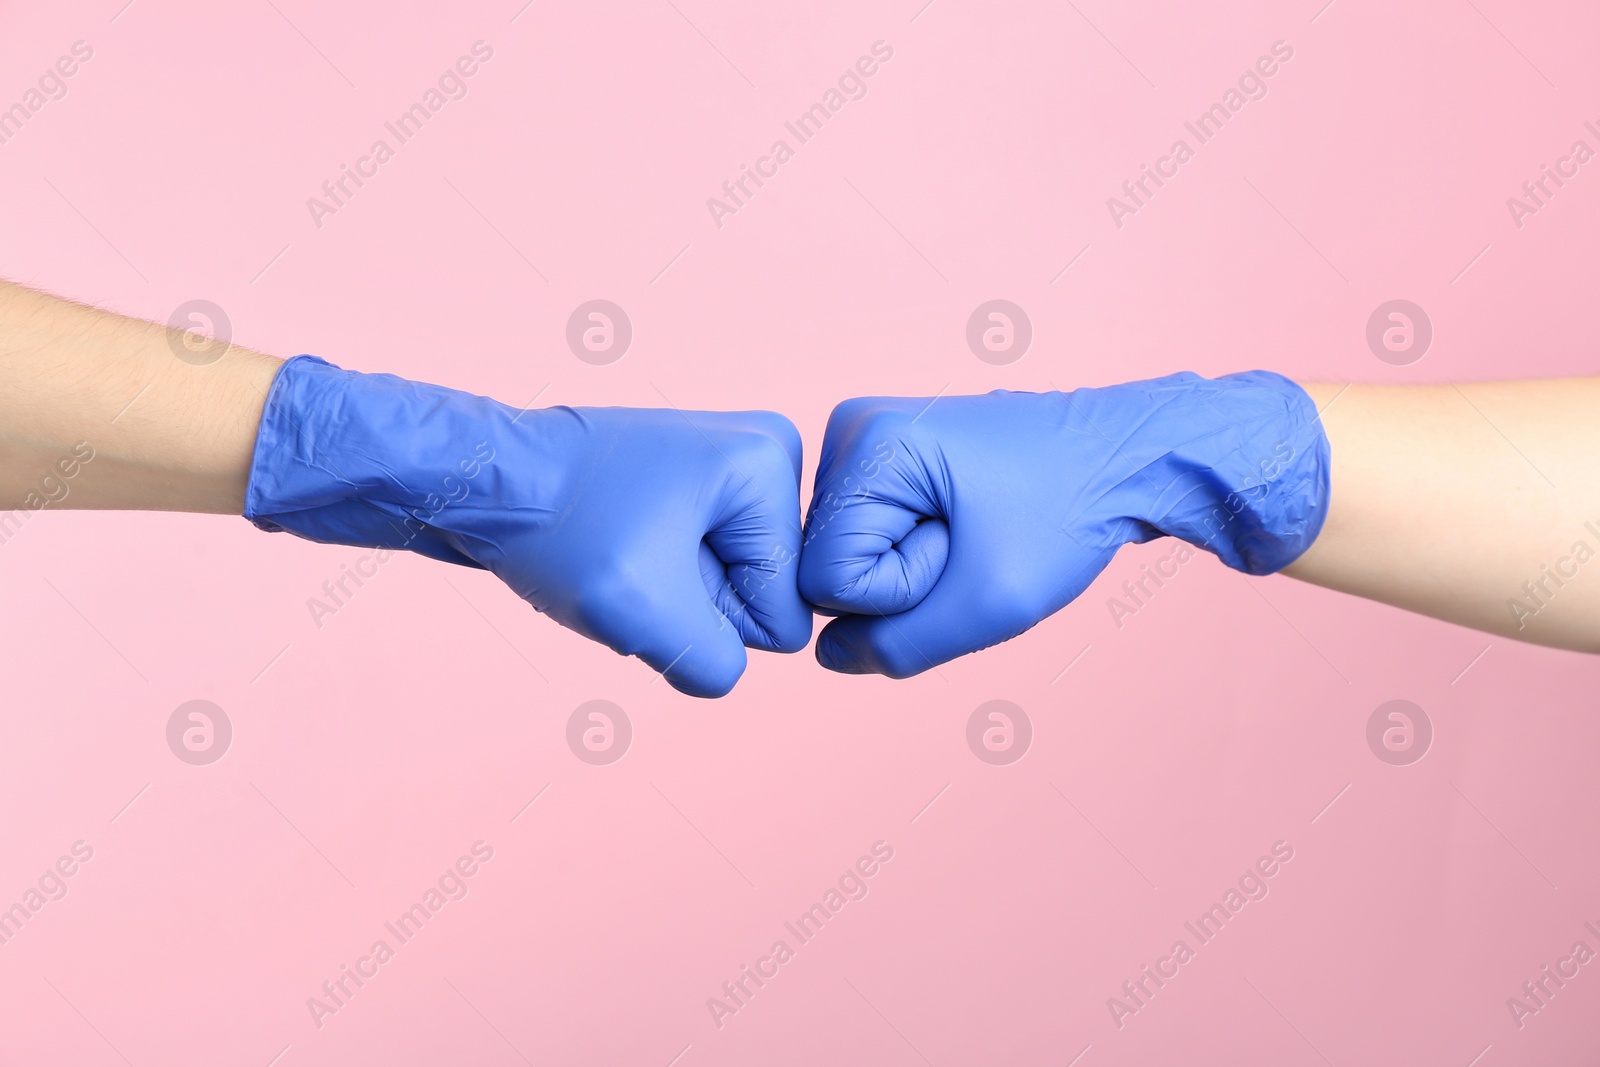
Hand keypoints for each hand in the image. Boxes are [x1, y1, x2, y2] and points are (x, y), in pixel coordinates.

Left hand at [245, 357, 811, 696]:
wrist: (477, 479)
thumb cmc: (557, 531)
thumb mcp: (649, 618)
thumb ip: (717, 665)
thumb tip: (725, 668)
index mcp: (769, 465)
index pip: (787, 611)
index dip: (714, 618)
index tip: (652, 572)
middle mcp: (763, 451)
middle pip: (762, 594)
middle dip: (694, 601)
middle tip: (631, 565)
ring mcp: (727, 463)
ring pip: (727, 585)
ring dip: (670, 593)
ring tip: (618, 554)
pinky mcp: (695, 480)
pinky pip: (698, 565)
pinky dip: (654, 574)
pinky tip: (615, 546)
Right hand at [797, 372, 1329, 676]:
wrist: (1124, 456)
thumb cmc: (1067, 516)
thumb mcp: (987, 605)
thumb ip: (897, 646)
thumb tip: (829, 655)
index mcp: (865, 443)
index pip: (824, 580)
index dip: (898, 592)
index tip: (964, 549)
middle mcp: (850, 427)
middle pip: (830, 563)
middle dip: (903, 578)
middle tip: (976, 541)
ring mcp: (865, 437)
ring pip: (848, 555)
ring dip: (912, 567)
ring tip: (976, 530)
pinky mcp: (885, 452)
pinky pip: (869, 537)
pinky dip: (916, 550)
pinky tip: (966, 524)